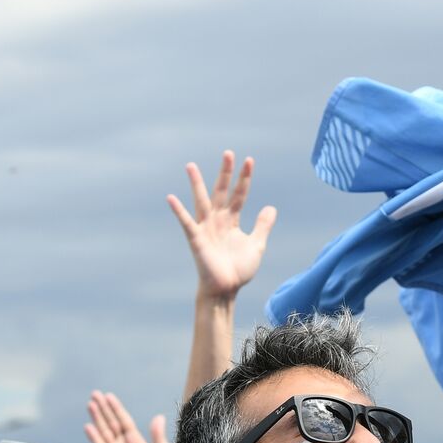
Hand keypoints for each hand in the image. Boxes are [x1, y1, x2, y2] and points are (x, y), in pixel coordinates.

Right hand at [84, 391, 171, 442]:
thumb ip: (157, 434)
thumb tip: (158, 416)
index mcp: (135, 440)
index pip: (123, 420)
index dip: (116, 408)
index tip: (108, 396)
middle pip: (111, 422)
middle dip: (103, 409)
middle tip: (95, 394)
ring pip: (104, 432)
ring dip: (97, 418)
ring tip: (90, 404)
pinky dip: (95, 438)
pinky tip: (88, 426)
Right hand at [167, 150, 277, 300]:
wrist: (226, 289)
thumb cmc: (238, 270)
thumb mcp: (256, 245)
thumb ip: (262, 225)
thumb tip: (271, 207)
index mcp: (232, 221)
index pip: (239, 195)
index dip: (244, 179)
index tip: (249, 160)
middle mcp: (218, 220)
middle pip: (221, 192)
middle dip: (225, 173)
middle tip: (228, 153)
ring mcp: (206, 228)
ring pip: (202, 201)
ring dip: (197, 184)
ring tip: (191, 165)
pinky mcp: (196, 239)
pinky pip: (187, 223)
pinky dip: (179, 211)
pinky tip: (171, 198)